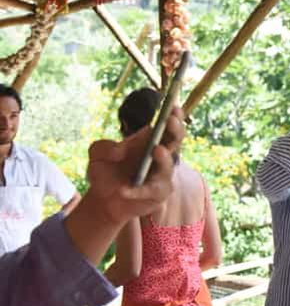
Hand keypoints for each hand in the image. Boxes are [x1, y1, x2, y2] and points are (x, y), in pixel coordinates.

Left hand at [84, 107, 184, 224]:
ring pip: (169, 168)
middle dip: (176, 130)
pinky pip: (151, 191)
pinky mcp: (157, 195)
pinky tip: (123, 190)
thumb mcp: (97, 155)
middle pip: (176, 142)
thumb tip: (120, 152)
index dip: (174, 115)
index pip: (167, 125)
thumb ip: (104, 148)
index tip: (174, 105)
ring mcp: (161, 176)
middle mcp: (161, 157)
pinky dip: (137, 190)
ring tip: (157, 150)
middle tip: (170, 121)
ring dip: (164, 159)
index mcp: (150, 141)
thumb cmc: (105, 171)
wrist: (103, 200)